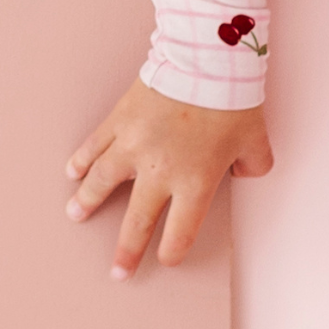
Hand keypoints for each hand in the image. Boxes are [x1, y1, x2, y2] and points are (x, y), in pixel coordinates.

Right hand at [64, 77, 272, 277]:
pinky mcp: (120, 120)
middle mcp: (159, 171)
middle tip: (117, 270)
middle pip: (138, 221)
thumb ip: (254, 164)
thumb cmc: (233, 99)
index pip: (181, 231)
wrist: (207, 59)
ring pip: (102, 183)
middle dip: (126, 250)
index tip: (166, 259)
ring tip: (75, 214)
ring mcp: (134, 146)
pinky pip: (95, 145)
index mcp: (195, 182)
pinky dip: (81, 159)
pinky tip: (72, 171)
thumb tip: (245, 172)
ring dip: (87, 201)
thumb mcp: (256, 138)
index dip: (172, 251)